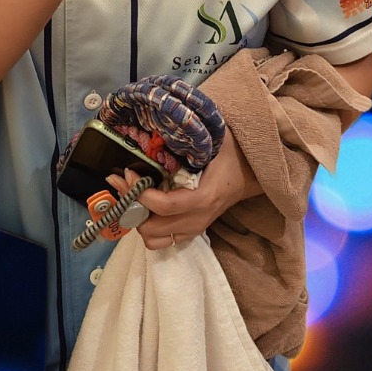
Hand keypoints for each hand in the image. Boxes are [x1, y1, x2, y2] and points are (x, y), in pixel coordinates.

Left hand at [107, 132, 258, 249]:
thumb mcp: (210, 141)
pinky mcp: (191, 232)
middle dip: (130, 206)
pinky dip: (148, 227)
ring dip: (137, 219)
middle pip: (152, 228)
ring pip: (153, 239)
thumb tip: (152, 130)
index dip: (140, 192)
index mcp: (203, 198)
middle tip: (122, 181)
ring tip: (130, 194)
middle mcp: (197, 220)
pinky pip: (162, 241)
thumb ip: (185, 139)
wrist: (249, 172)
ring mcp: (194, 229)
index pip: (164, 206)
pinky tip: (143, 205)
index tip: (127, 173)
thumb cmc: (230, 152)